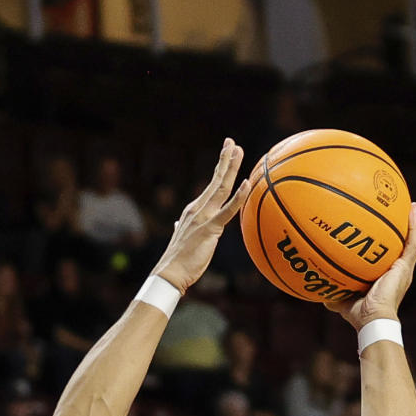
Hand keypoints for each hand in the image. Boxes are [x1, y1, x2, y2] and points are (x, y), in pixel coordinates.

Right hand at [154, 139, 248, 295]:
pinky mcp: (209, 228)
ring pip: (221, 188)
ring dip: (230, 168)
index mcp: (194, 210)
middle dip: (225, 160)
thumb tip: (178, 225)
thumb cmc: (178, 261)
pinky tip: (246, 184)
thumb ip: (182, 228)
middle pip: (216, 180)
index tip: (226, 152)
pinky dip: (238, 197)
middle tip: (232, 143)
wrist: (170, 273)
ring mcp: (203, 217)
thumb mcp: (182, 238)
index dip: (219, 168)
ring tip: (238, 151)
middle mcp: (198, 209)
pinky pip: (226, 210)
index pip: (211, 186)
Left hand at [325, 200, 415, 327]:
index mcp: (386, 277)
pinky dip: (414, 225)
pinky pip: (413, 242)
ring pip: (411, 241)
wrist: (373, 320)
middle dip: (401, 228)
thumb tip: (317, 287)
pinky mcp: (406, 267)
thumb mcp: (342, 300)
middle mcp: (397, 272)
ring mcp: (403, 269)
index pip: (388, 256)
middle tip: (400, 210)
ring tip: (412, 204)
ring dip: (412, 222)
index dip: (388, 243)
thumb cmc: (359, 315)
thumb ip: (333, 291)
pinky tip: (413, 208)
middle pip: (402, 245)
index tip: (384, 228)